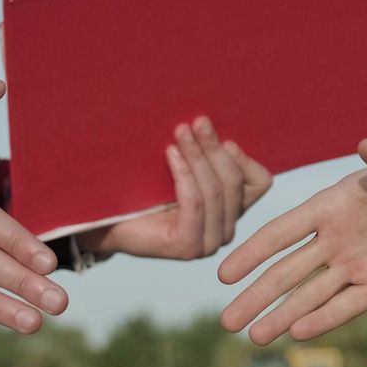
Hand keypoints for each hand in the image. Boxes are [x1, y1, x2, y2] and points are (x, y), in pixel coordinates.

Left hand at [75, 116, 271, 259]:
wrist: (106, 220)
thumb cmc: (142, 188)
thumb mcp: (181, 164)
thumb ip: (204, 152)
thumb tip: (213, 119)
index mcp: (231, 208)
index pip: (260, 182)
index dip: (245, 158)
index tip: (224, 137)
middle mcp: (225, 229)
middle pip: (234, 182)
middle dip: (214, 149)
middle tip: (197, 122)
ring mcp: (208, 242)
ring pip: (215, 192)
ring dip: (198, 157)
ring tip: (180, 132)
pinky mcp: (187, 247)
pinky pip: (195, 204)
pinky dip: (184, 176)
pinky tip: (171, 154)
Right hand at [219, 136, 366, 344]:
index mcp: (333, 205)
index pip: (283, 232)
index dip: (253, 252)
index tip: (225, 274)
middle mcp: (337, 239)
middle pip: (288, 272)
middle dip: (257, 296)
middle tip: (227, 323)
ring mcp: (358, 265)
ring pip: (311, 296)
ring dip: (283, 317)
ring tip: (254, 339)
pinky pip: (348, 306)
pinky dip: (324, 319)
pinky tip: (298, 334)